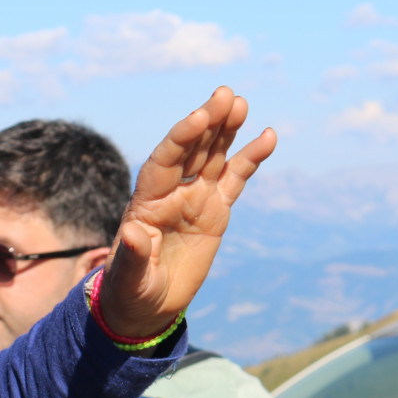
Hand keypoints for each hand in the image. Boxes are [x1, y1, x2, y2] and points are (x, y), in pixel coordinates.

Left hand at [97, 87, 275, 339]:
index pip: (164, 160)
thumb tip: (132, 231)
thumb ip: (132, 254)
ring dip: (226, 130)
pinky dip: (251, 158)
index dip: (180, 138)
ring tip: (240, 103)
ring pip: (213, 156)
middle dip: (207, 122)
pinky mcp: (216, 210)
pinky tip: (268, 136)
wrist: (147, 303)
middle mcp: (172, 192)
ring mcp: (195, 198)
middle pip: (191, 149)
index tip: (199, 117)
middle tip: (225, 94)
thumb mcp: (130, 277)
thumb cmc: (131, 289)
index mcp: (147, 201)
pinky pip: (236, 178)